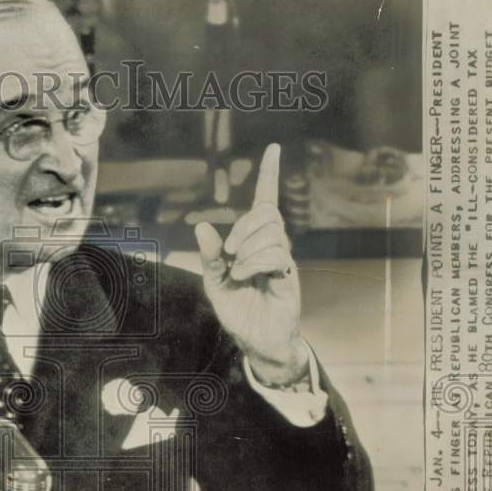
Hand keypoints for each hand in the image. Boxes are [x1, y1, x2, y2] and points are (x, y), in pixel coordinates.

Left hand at [194, 143, 308, 384]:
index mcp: (254, 242)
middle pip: (266, 214)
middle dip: (244, 226)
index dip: (269, 175)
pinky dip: (253, 263)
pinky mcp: (289, 277)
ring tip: (237, 272)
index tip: (273, 148)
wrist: (257, 342)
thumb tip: (203, 227)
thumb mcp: (215, 282)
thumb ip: (210, 257)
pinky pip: (275, 255)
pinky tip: (244, 277)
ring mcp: (283, 261)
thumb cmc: (239, 310)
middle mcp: (272, 246)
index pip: (265, 201)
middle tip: (228, 251)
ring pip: (271, 233)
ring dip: (247, 249)